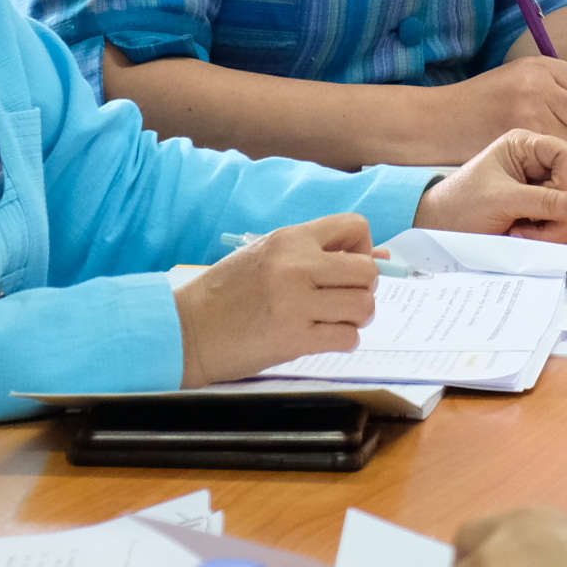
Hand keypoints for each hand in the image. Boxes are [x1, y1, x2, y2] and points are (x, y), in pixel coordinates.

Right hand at [173, 214, 376, 386]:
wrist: (186, 329)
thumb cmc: (225, 293)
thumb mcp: (267, 256)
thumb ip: (317, 253)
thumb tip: (380, 256)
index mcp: (290, 239)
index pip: (355, 226)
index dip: (364, 248)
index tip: (352, 266)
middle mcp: (297, 265)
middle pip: (367, 272)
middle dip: (365, 288)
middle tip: (346, 300)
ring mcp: (296, 302)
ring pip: (363, 306)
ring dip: (356, 317)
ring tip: (335, 320)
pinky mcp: (294, 338)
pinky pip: (347, 338)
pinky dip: (344, 340)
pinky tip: (324, 337)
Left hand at [415, 130, 566, 242]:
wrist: (440, 230)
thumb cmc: (459, 204)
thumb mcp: (500, 199)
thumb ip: (544, 202)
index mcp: (528, 147)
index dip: (566, 181)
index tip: (544, 201)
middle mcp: (541, 165)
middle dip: (563, 208)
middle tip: (533, 222)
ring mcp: (546, 190)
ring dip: (554, 227)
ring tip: (521, 232)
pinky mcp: (546, 214)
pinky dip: (550, 237)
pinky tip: (523, 236)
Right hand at [444, 57, 566, 152]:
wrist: (440, 121)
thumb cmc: (478, 103)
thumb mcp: (517, 76)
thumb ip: (554, 84)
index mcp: (539, 66)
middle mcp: (538, 84)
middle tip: (561, 131)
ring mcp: (532, 110)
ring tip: (542, 141)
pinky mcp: (523, 135)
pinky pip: (556, 149)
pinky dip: (550, 154)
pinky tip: (532, 153)